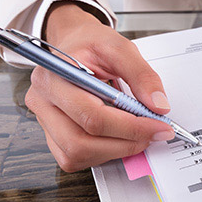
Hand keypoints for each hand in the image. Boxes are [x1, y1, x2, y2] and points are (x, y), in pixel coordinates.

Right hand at [25, 3, 174, 171]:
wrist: (74, 43)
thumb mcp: (121, 48)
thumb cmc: (91, 44)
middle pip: (80, 141)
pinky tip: (118, 137)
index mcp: (54, 76)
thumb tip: (158, 106)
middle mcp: (42, 101)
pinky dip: (101, 154)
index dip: (131, 127)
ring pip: (76, 154)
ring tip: (137, 133)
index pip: (92, 115)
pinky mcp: (52, 135)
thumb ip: (142, 75)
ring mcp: (44, 120)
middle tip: (153, 133)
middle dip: (125, 142)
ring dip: (114, 150)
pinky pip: (73, 158)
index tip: (159, 126)